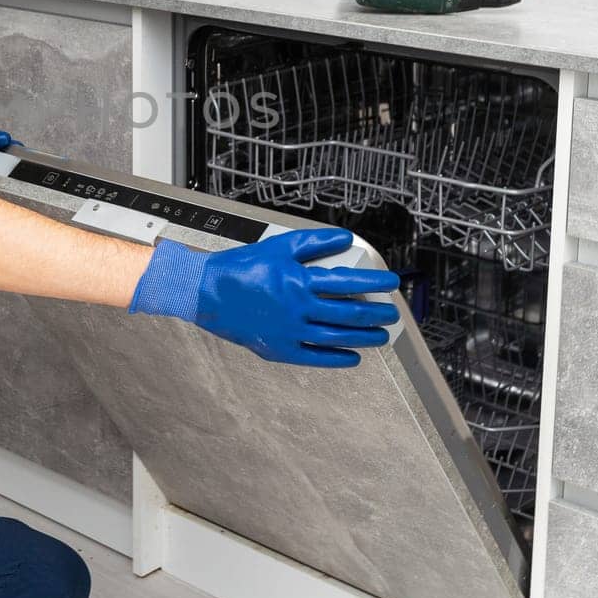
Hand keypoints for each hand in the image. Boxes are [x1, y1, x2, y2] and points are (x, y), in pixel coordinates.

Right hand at [128, 228, 398, 367]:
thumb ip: (314, 242)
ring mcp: (290, 332)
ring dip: (365, 337)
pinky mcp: (279, 349)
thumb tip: (344, 238)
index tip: (391, 282)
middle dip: (376, 313)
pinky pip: (316, 357)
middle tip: (391, 313)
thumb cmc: (240, 268)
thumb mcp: (279, 247)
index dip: (375, 282)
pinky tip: (353, 357)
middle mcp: (298, 308)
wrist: (207, 293)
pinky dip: (338, 358)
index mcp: (299, 280)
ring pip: (338, 337)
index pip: (349, 280)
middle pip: (349, 313)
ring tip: (381, 336)